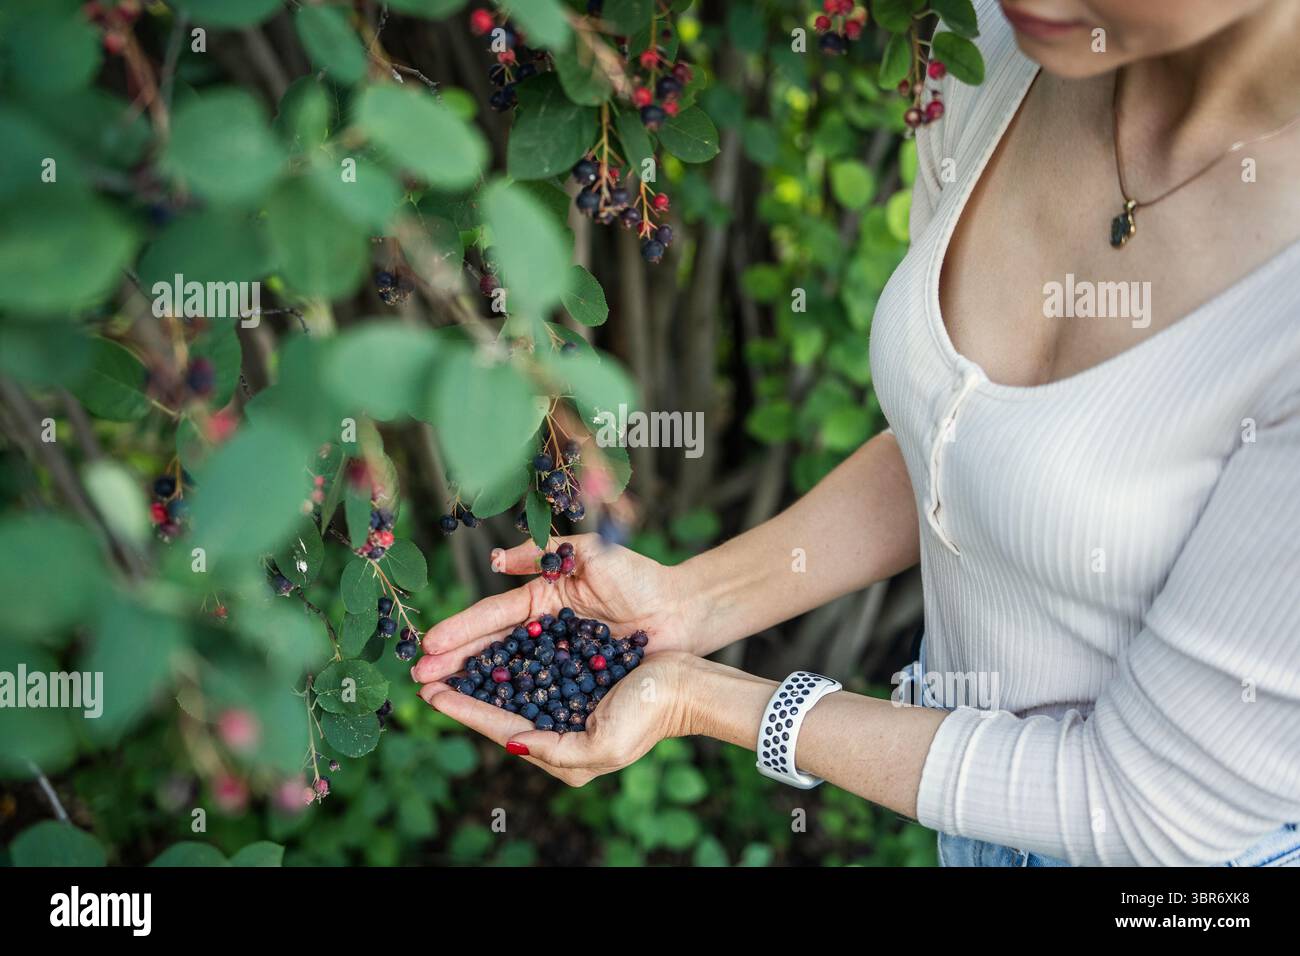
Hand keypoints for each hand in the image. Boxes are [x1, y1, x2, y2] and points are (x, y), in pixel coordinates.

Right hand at [411, 533, 697, 684]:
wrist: (682, 610)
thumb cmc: (639, 577)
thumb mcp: (589, 553)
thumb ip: (540, 554)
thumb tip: (492, 561)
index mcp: (540, 598)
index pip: (492, 615)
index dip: (460, 630)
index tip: (428, 644)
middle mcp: (542, 631)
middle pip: (490, 649)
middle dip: (454, 663)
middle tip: (419, 678)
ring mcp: (557, 659)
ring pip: (507, 674)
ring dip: (474, 686)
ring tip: (439, 697)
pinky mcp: (576, 682)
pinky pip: (539, 693)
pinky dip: (512, 702)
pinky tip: (486, 711)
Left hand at [419, 652, 695, 785]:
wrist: (687, 685)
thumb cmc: (649, 715)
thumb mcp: (602, 746)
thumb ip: (553, 750)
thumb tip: (512, 742)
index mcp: (561, 752)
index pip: (501, 729)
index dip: (464, 710)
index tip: (431, 694)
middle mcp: (557, 728)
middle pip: (498, 707)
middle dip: (462, 689)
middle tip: (424, 674)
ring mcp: (564, 699)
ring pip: (510, 683)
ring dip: (478, 670)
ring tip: (445, 658)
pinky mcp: (574, 671)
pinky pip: (533, 663)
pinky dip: (506, 654)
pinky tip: (485, 644)